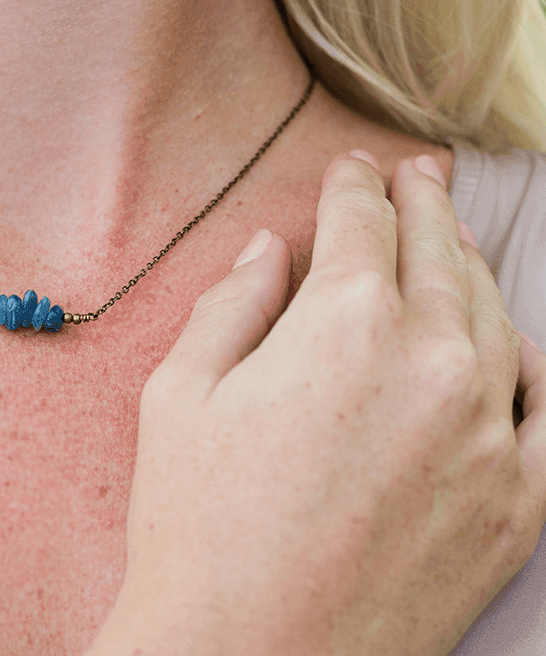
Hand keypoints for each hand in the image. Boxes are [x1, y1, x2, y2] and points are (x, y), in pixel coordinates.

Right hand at [90, 151, 545, 655]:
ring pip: (491, 319)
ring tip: (451, 237)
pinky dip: (525, 360)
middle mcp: (430, 364)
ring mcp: (485, 436)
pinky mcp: (515, 506)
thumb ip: (232, 304)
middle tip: (415, 172)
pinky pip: (543, 408)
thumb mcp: (181, 392)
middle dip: (419, 204)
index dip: (353, 186)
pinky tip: (505, 339)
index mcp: (341, 325)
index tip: (352, 167)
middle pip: (433, 255)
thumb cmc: (197, 524)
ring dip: (469, 267)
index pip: (358, 226)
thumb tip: (266, 249)